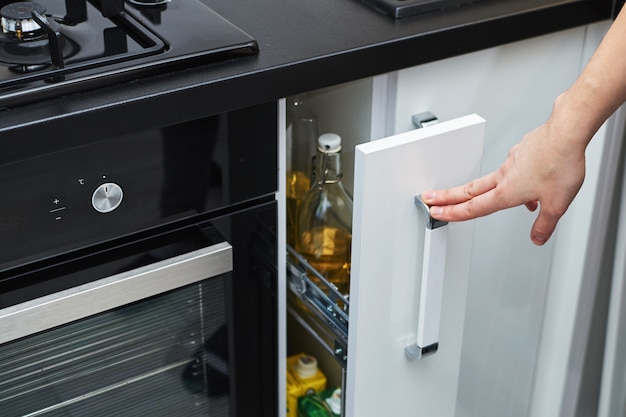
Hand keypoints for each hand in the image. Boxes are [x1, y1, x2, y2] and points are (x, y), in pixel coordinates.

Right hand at [422, 121, 585, 245]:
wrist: (567, 133)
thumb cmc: (560, 164)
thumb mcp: (557, 205)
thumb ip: (545, 225)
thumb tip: (538, 238)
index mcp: (507, 192)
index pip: (473, 208)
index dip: (452, 213)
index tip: (436, 213)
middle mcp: (504, 176)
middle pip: (468, 190)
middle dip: (446, 197)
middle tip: (430, 198)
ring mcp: (511, 161)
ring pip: (492, 179)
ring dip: (485, 189)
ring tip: (493, 197)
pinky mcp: (522, 150)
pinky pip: (514, 168)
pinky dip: (515, 177)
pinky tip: (528, 179)